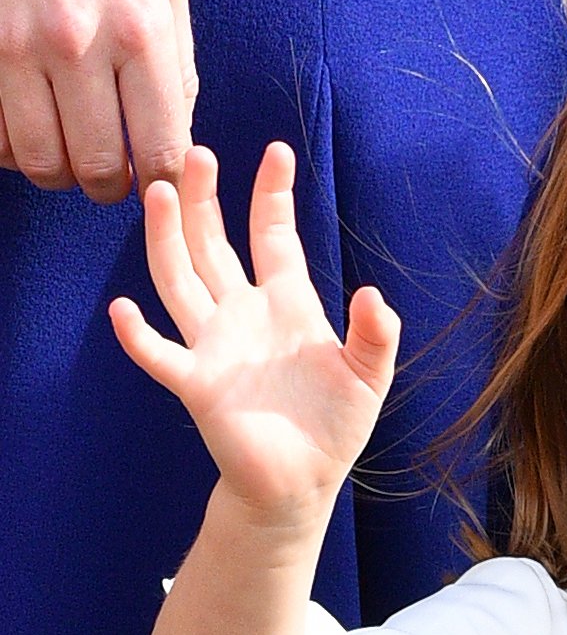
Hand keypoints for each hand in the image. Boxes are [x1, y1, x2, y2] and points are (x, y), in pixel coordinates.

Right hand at [0, 0, 195, 199]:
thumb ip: (176, 67)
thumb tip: (174, 138)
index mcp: (141, 32)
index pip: (161, 150)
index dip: (163, 183)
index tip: (157, 178)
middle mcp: (78, 43)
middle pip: (96, 168)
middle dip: (108, 188)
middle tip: (111, 176)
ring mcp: (16, 42)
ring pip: (36, 159)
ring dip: (56, 172)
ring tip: (69, 154)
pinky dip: (9, 145)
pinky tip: (28, 127)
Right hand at [110, 142, 399, 523]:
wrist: (303, 482)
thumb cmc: (335, 425)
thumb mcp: (369, 376)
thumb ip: (376, 335)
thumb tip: (373, 295)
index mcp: (288, 305)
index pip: (274, 238)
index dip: (273, 197)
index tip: (277, 152)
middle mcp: (244, 315)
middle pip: (215, 245)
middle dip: (207, 200)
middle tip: (198, 152)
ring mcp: (215, 346)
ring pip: (180, 280)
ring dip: (168, 239)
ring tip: (162, 195)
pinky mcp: (197, 385)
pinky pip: (159, 355)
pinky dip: (137, 335)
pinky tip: (122, 309)